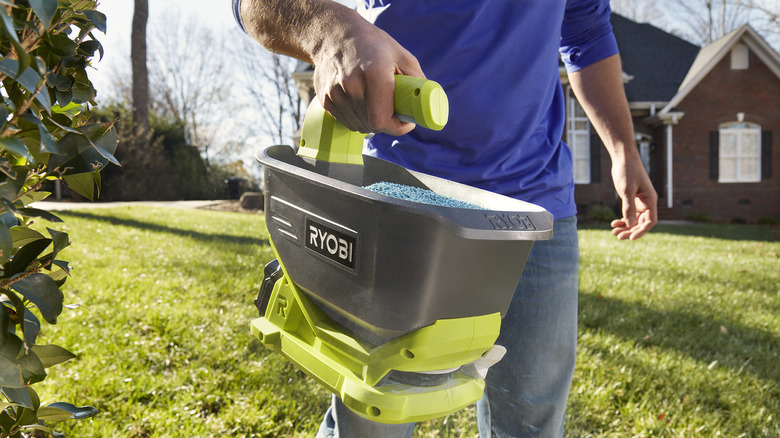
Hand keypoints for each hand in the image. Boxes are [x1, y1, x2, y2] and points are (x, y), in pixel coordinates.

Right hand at [310, 16, 423, 134]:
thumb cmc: (372, 44)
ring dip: (371, 121)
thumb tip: (425, 104)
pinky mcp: (325, 99)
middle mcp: (350, 85)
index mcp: (373, 73)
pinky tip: (360, 100)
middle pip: (372, 125)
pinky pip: (346, 121)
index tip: (406, 121)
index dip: (397, 127)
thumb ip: (417, 81)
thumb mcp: (402, 55)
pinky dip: (358, 117)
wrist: (333, 35)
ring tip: (375, 101)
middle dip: (387, 123)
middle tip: (394, 110)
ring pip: (359, 126)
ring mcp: (334, 94)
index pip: (381, 120)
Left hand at [610, 155, 657, 239]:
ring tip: (614, 232)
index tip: (631, 238)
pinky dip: (622, 220)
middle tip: (618, 236)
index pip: (650, 221)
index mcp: (650, 200)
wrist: (623, 158)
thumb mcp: (626, 190)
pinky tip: (614, 223)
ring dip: (625, 227)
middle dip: (631, 231)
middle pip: (641, 223)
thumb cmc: (627, 171)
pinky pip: (629, 214)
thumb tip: (630, 224)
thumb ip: (628, 207)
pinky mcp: (632, 199)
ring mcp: (639, 202)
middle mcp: (647, 202)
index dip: (642, 231)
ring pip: (634, 220)